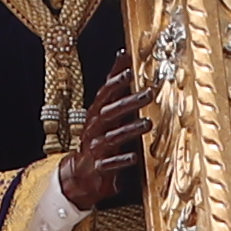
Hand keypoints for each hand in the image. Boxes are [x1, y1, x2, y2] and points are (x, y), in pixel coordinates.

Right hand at [68, 57, 151, 209]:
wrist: (82, 174)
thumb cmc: (100, 138)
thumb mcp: (107, 113)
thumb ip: (116, 89)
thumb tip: (123, 56)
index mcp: (97, 113)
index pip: (105, 92)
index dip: (116, 79)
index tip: (129, 67)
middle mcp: (94, 128)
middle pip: (109, 112)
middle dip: (127, 102)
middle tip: (148, 93)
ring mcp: (95, 148)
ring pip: (111, 136)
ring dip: (129, 129)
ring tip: (147, 123)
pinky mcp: (99, 167)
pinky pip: (109, 164)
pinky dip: (121, 160)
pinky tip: (134, 157)